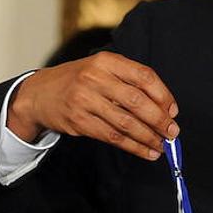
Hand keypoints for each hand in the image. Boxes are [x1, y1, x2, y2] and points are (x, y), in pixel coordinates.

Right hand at [7, 52, 178, 160]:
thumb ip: (128, 81)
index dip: (163, 95)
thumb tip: (164, 107)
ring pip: (126, 123)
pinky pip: (113, 137)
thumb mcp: (100, 69)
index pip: (144, 76)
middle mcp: (94, 78)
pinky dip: (133, 147)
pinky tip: (146, 151)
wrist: (39, 94)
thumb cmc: (78, 81)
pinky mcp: (78, 122)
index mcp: (106, 61)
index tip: (173, 111)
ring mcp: (84, 100)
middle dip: (159, 120)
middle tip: (172, 132)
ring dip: (148, 137)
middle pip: (137, 102)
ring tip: (162, 146)